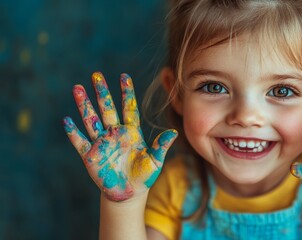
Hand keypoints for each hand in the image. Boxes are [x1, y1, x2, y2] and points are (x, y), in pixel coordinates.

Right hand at [63, 72, 176, 200]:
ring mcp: (102, 143)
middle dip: (101, 92)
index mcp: (131, 132)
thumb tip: (174, 132)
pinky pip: (80, 142)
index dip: (126, 92)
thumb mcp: (155, 161)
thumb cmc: (144, 176)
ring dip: (84, 105)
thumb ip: (161, 146)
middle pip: (107, 108)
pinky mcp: (90, 156)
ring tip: (78, 88)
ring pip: (91, 120)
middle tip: (96, 75)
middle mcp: (115, 133)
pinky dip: (73, 132)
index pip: (128, 108)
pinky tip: (67, 120)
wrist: (129, 193)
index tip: (124, 76)